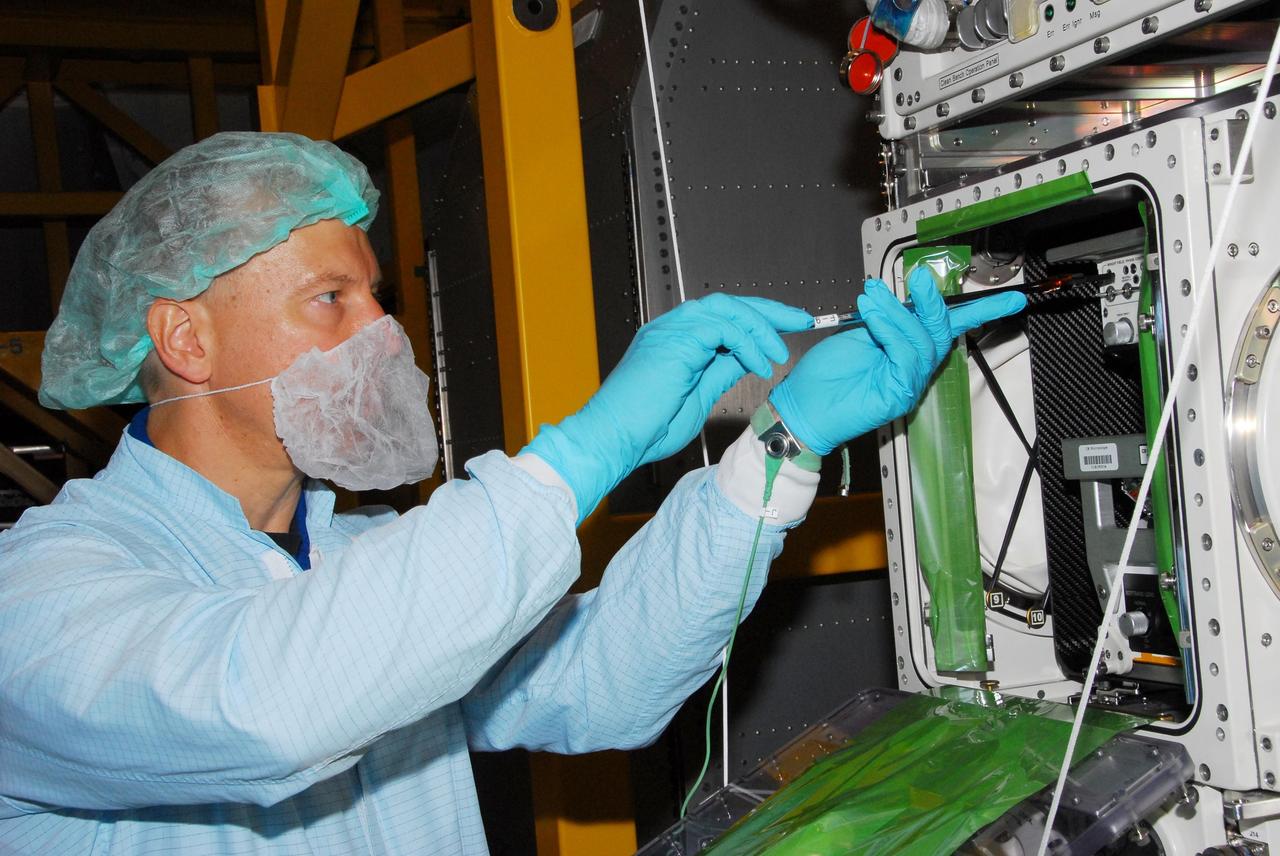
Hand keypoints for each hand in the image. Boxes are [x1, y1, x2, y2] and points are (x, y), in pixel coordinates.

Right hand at [526, 294, 812, 521]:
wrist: (613, 438)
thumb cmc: (644, 427)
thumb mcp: (698, 398)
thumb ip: (719, 373)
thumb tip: (745, 361)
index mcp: (675, 340)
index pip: (724, 317)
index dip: (759, 319)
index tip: (788, 327)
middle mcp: (672, 328)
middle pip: (729, 303)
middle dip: (770, 311)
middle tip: (801, 321)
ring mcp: (671, 331)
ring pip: (728, 309)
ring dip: (761, 328)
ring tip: (779, 353)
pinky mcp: (676, 341)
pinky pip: (723, 329)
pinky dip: (746, 344)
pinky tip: (758, 365)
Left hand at [769, 267, 1026, 455]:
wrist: (802, 405)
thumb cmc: (825, 375)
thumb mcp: (859, 334)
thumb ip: (886, 319)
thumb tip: (902, 296)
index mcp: (909, 351)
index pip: (949, 327)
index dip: (982, 311)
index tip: (1013, 298)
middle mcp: (915, 369)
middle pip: (941, 332)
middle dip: (931, 302)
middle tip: (915, 279)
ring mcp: (909, 383)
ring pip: (923, 341)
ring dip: (899, 312)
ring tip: (871, 297)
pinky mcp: (898, 395)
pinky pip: (905, 355)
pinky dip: (890, 330)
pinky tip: (871, 315)